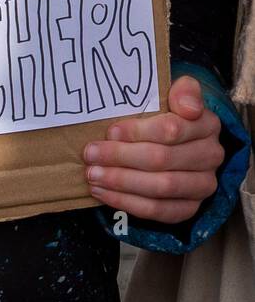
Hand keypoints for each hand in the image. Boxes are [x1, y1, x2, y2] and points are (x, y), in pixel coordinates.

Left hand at [82, 75, 223, 223]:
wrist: (175, 142)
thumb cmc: (166, 114)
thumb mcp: (172, 93)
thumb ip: (184, 91)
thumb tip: (188, 107)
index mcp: (207, 124)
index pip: (171, 130)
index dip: (137, 132)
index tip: (110, 132)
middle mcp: (211, 157)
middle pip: (162, 160)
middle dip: (121, 158)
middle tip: (91, 154)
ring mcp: (203, 185)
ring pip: (159, 188)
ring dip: (121, 182)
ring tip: (93, 174)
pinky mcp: (190, 208)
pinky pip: (159, 211)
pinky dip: (128, 203)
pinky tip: (104, 193)